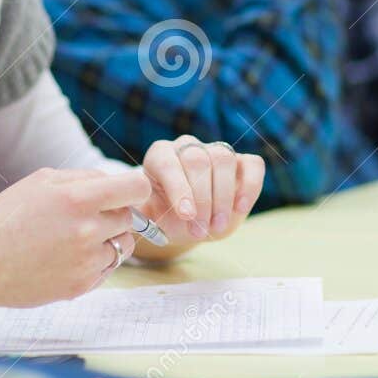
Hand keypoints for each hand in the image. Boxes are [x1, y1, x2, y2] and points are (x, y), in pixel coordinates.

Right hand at [0, 168, 151, 305]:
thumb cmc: (7, 217)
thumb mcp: (42, 181)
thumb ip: (84, 178)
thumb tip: (115, 182)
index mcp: (79, 199)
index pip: (137, 189)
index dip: (133, 188)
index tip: (124, 192)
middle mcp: (87, 230)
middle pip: (130, 217)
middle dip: (115, 213)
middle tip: (87, 216)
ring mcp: (86, 262)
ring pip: (123, 246)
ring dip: (109, 239)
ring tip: (77, 238)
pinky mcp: (81, 286)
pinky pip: (107, 269)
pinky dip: (95, 262)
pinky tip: (68, 258)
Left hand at [138, 135, 265, 244]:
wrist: (188, 221)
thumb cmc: (165, 217)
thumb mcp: (147, 218)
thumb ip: (136, 216)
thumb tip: (125, 216)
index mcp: (160, 156)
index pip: (168, 163)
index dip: (179, 188)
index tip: (186, 215)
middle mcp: (187, 147)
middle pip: (198, 160)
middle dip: (201, 198)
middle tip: (200, 230)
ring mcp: (215, 151)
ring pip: (223, 159)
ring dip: (223, 197)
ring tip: (217, 226)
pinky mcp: (242, 162)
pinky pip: (252, 164)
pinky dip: (249, 186)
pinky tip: (241, 208)